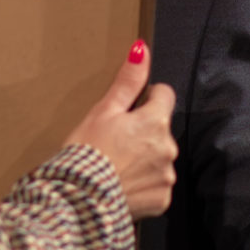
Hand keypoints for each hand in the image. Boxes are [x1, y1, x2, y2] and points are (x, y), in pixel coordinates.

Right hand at [63, 39, 176, 220]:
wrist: (80, 200)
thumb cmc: (87, 152)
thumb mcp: (103, 111)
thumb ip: (127, 81)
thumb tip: (142, 49)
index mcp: (156, 121)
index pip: (164, 95)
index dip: (146, 98)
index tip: (127, 110)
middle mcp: (168, 148)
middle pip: (161, 130)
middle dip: (144, 132)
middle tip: (114, 141)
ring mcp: (167, 176)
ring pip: (160, 158)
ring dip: (145, 159)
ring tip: (116, 165)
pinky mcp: (162, 200)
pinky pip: (157, 186)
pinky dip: (143, 184)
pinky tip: (122, 184)